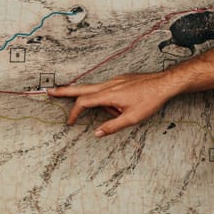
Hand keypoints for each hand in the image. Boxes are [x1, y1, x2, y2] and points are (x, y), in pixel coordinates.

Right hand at [47, 71, 178, 136]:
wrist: (165, 83)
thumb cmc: (150, 100)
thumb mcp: (132, 118)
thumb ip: (112, 126)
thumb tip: (97, 133)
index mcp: (108, 94)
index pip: (83, 102)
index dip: (74, 112)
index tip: (69, 122)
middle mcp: (109, 84)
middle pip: (81, 88)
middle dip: (64, 91)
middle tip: (49, 91)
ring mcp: (115, 80)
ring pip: (98, 90)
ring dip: (100, 102)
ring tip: (122, 111)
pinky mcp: (121, 79)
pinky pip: (109, 89)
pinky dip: (110, 99)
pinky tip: (126, 105)